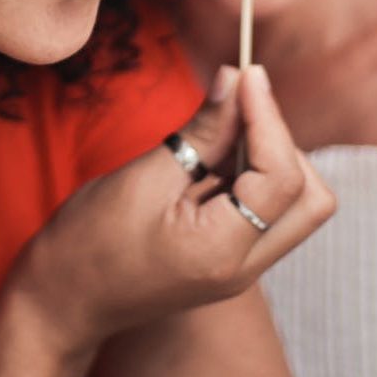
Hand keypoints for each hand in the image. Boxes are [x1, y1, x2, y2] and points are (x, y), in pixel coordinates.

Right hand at [10, 64, 334, 358]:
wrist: (64, 302)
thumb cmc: (89, 243)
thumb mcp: (142, 177)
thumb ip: (200, 132)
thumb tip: (235, 78)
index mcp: (222, 253)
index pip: (283, 179)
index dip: (269, 117)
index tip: (246, 75)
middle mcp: (245, 268)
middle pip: (312, 200)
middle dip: (283, 142)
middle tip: (236, 107)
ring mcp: (242, 269)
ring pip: (296, 204)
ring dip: (269, 156)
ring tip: (215, 132)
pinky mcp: (232, 259)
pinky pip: (267, 209)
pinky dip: (251, 172)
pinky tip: (209, 154)